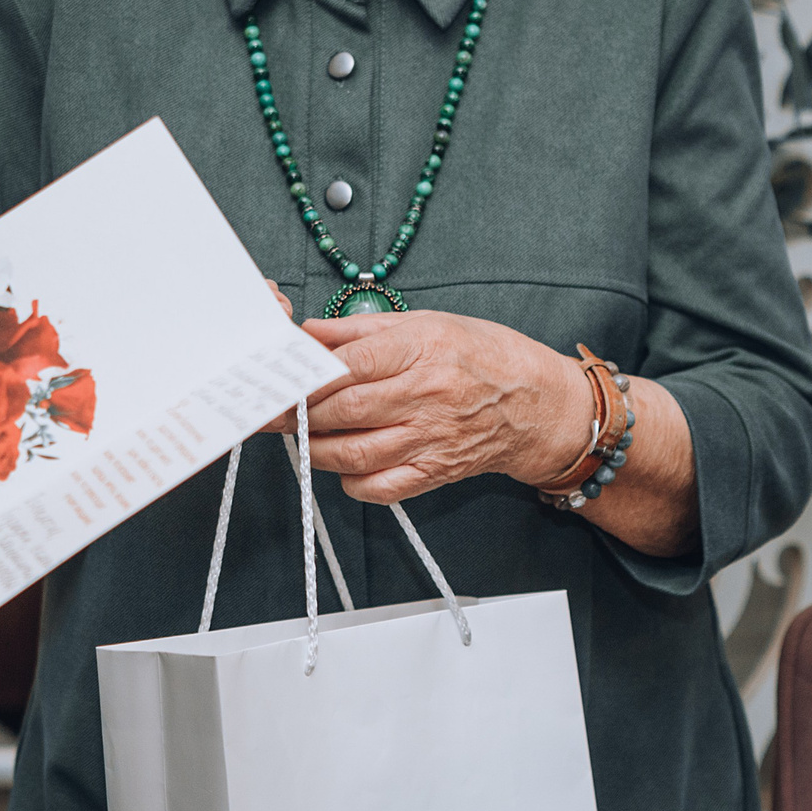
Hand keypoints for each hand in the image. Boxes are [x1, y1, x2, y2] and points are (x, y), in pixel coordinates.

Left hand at [297, 310, 589, 501]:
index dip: (308, 374)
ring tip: (299, 435)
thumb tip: (310, 332)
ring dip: (316, 448)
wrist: (539, 405)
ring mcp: (432, 439)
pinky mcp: (436, 472)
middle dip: (300, 411)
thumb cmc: (483, 356)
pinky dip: (352, 482)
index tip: (280, 377)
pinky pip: (382, 488)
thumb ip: (362, 329)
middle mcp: (428, 396)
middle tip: (272, 410)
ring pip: (356, 453)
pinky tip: (341, 466)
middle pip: (346, 409)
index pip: (352, 364)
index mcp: (424, 349)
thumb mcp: (428, 322)